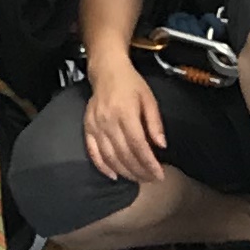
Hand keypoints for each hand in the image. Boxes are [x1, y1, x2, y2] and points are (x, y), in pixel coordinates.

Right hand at [81, 51, 167, 186]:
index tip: (159, 175)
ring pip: (109, 157)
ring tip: (137, 179)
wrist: (106, 71)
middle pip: (124, 154)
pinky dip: (103, 167)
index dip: (149, 163)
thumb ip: (155, 122)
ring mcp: (96, 125)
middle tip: (150, 179)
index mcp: (126, 113)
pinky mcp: (87, 128)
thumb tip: (161, 146)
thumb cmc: (131, 84)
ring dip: (124, 172)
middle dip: (139, 171)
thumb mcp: (149, 98)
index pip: (138, 145)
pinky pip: (93, 152)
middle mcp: (109, 121)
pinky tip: (114, 175)